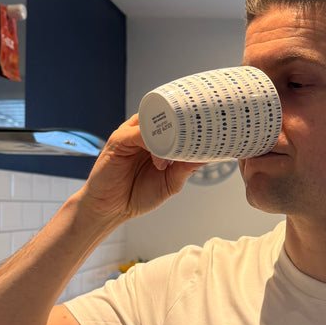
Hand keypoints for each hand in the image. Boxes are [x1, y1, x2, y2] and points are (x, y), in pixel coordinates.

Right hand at [75, 114, 204, 225]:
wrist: (110, 209)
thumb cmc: (138, 194)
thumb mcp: (171, 182)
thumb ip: (187, 167)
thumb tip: (209, 155)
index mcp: (159, 139)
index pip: (178, 121)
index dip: (194, 121)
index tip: (215, 126)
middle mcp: (146, 133)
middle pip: (167, 115)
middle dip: (186, 121)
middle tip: (206, 128)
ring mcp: (132, 134)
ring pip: (154, 122)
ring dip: (170, 133)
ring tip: (183, 147)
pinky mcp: (118, 141)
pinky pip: (137, 133)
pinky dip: (152, 141)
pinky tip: (160, 158)